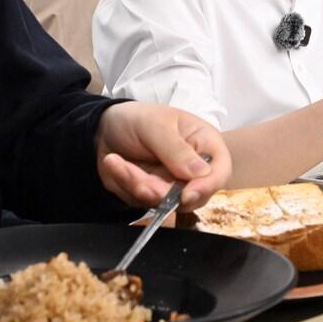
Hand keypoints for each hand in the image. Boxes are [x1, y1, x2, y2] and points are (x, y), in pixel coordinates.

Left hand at [96, 102, 231, 210]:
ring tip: (116, 161)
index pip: (220, 171)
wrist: (102, 129)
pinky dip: (125, 185)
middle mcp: (193, 168)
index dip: (208, 186)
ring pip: (164, 202)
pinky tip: (114, 164)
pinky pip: (142, 202)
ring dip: (137, 184)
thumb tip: (201, 174)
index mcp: (204, 144)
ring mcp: (172, 184)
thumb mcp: (156, 126)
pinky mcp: (152, 195)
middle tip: (137, 175)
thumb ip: (177, 150)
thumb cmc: (136, 119)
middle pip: (192, 195)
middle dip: (160, 189)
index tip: (186, 194)